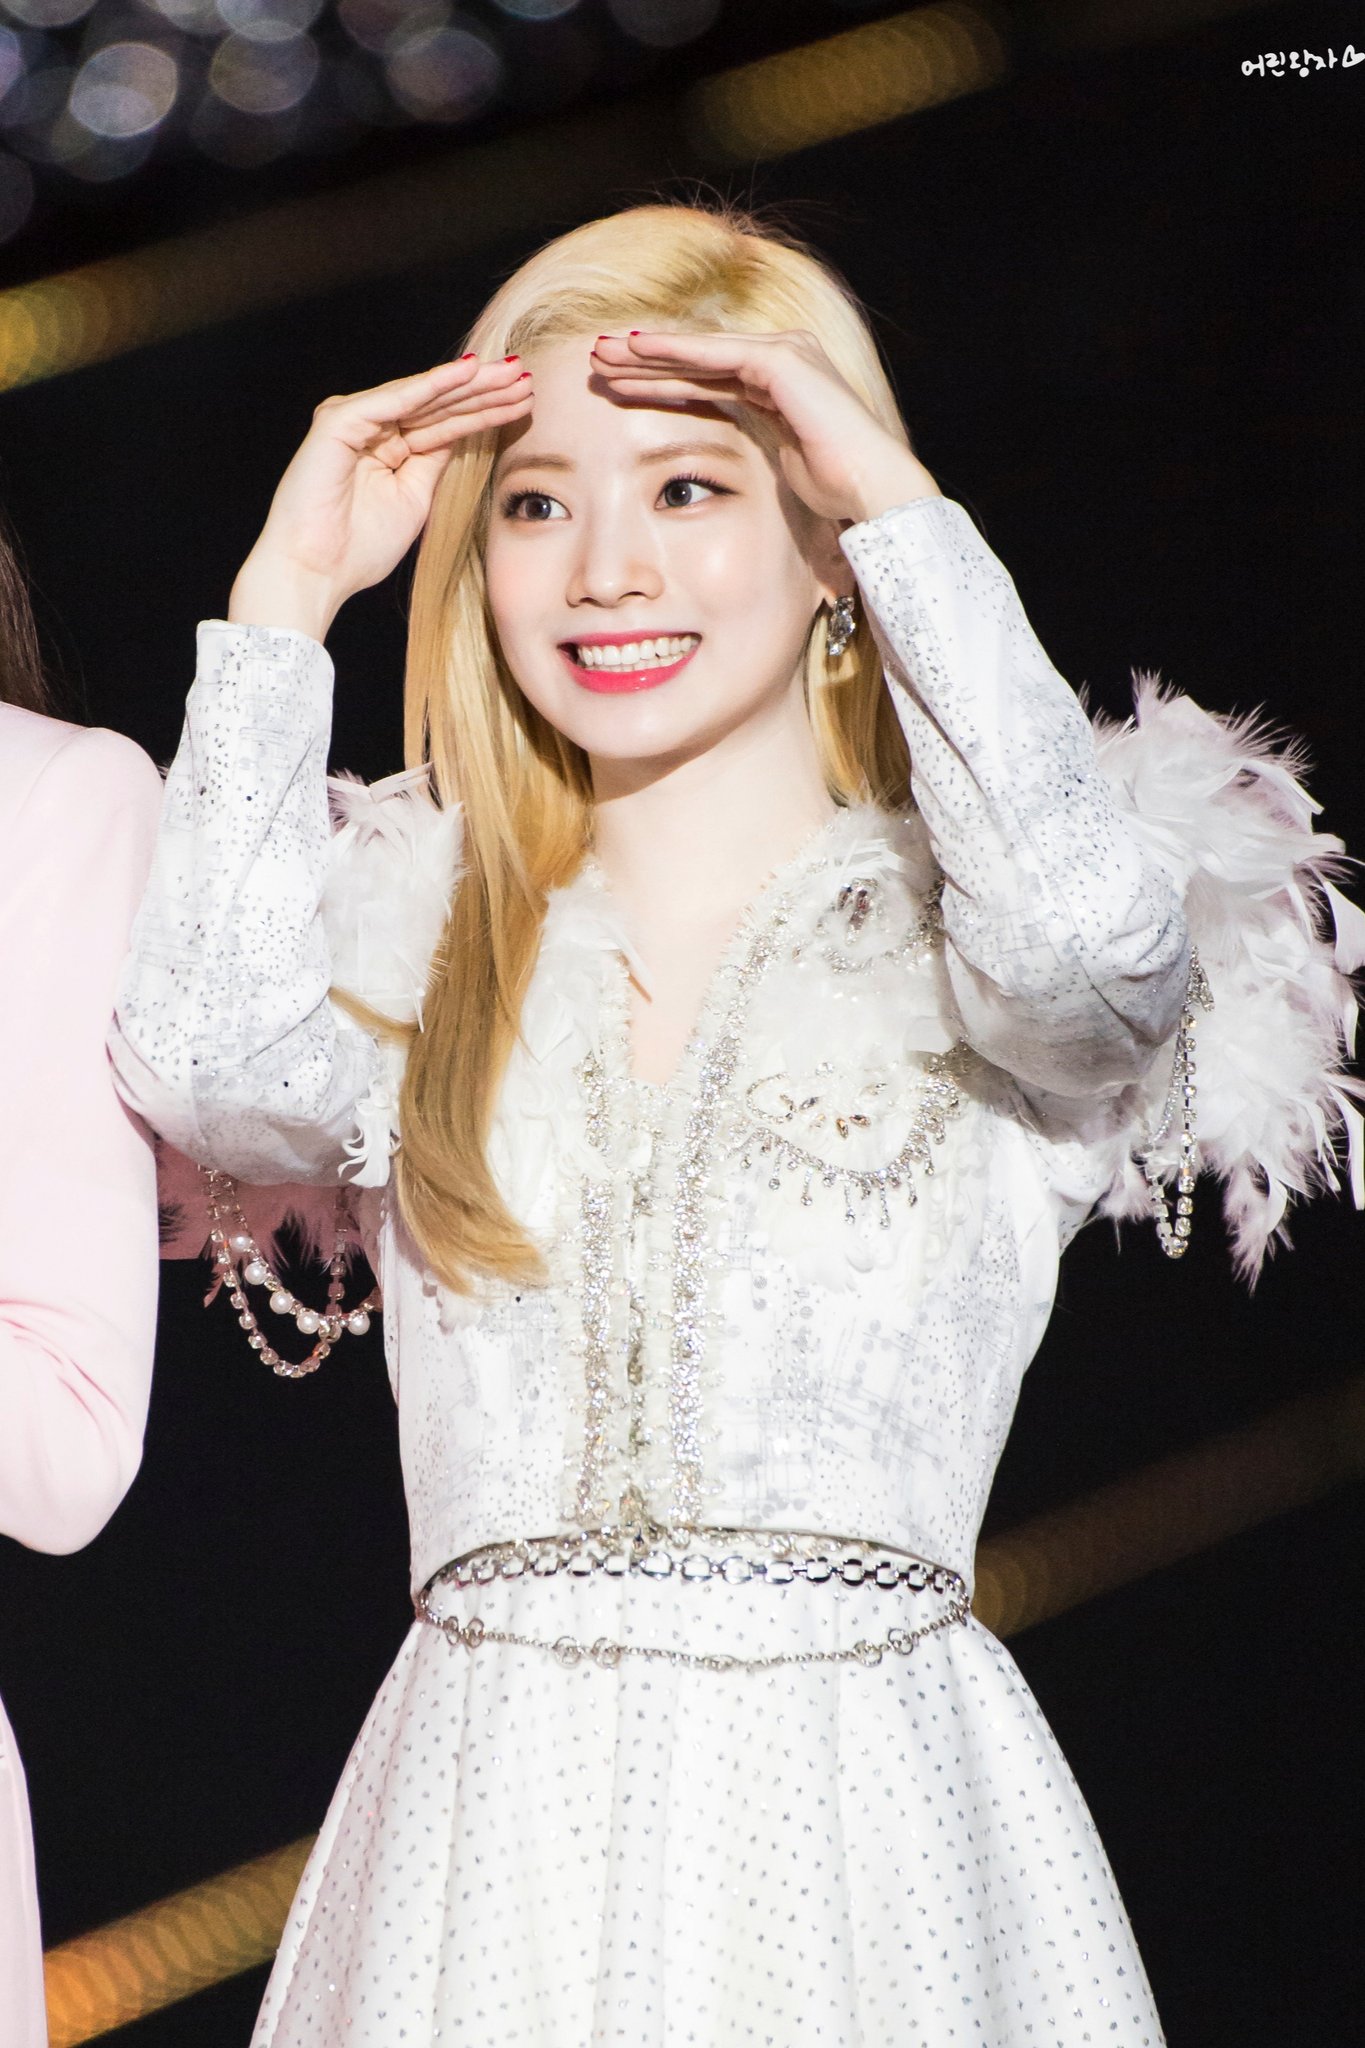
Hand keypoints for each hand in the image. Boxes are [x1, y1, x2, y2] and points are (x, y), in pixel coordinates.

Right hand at [229, 355, 532, 640]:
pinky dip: (430, 385)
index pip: (445, 423)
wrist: (314, 573)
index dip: (484, 411)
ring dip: (467, 383)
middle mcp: (372, 429)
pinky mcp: (338, 421)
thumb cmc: (357, 549)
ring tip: (508, 370)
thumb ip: (434, 463)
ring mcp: (354, 421)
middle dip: (483, 390)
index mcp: (389, 450)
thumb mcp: (414, 501)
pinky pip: (394, 400)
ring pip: (422, 396)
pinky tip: (465, 372)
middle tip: (524, 374)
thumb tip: (462, 432)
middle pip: (438, 404)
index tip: (525, 400)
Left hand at [589, 330, 937, 526]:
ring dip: (649, 352)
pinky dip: (676, 352)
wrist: (871, 490)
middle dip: (646, 361)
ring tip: (603, 353)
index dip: (661, 381)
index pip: (708, 380)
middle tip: (597, 359)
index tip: (617, 386)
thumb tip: (730, 475)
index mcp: (779, 387)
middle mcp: (782, 361)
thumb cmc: (836, 492)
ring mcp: (784, 355)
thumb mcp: (782, 466)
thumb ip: (757, 449)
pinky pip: (716, 355)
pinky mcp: (782, 362)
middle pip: (699, 360)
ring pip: (701, 353)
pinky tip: (637, 350)